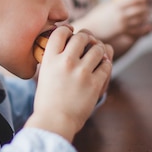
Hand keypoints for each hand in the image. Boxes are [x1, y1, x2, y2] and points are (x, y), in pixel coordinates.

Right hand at [27, 26, 112, 141]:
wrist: (55, 121)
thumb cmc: (47, 100)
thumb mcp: (44, 74)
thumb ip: (54, 58)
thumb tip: (67, 43)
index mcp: (50, 59)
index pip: (61, 32)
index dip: (67, 30)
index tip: (71, 34)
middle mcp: (66, 62)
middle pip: (82, 36)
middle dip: (86, 38)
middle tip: (87, 44)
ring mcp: (81, 72)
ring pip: (98, 48)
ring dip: (98, 50)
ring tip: (96, 56)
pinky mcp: (94, 83)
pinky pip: (106, 65)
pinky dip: (105, 64)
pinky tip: (101, 68)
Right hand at [72, 0, 151, 41]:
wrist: (90, 27)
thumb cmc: (96, 16)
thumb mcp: (106, 5)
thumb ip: (116, 3)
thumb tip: (124, 0)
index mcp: (117, 5)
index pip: (134, 0)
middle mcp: (121, 14)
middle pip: (139, 10)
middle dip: (146, 9)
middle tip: (148, 8)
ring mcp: (123, 24)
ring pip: (140, 20)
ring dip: (146, 18)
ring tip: (148, 17)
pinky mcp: (122, 32)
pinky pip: (137, 31)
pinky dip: (144, 29)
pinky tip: (148, 28)